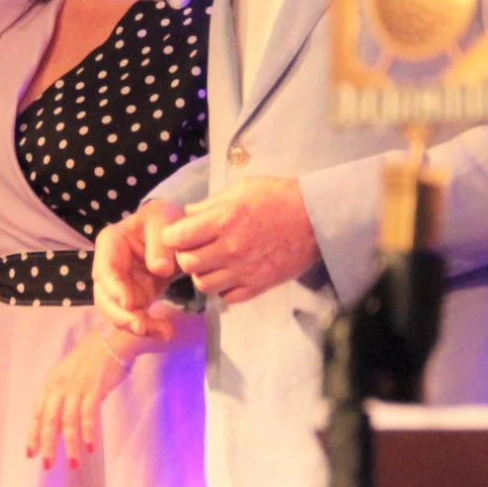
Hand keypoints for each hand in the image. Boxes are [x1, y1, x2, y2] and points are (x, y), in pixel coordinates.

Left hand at [26, 324, 141, 470]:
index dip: (32, 434)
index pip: (37, 412)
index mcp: (52, 382)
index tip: (30, 453)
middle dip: (47, 445)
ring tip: (73, 462)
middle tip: (48, 465)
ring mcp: (77, 386)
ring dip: (70, 444)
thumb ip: (62, 396)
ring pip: (68, 420)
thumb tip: (56, 422)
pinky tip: (90, 445)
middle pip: (49, 419)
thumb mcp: (70, 375)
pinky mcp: (94, 387)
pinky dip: (88, 431)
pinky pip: (88, 414)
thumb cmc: (92, 358)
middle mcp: (61, 385)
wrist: (113, 339)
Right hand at [94, 200, 183, 338]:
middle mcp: (108, 266)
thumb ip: (161, 243)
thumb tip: (160, 269)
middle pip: (104, 296)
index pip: (105, 268)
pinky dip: (148, 328)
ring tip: (163, 332)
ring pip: (116, 312)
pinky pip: (134, 317)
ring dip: (135, 325)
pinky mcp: (132, 298)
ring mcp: (119, 285)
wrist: (173, 232)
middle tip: (141, 326)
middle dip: (121, 315)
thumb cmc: (164, 220)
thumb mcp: (165, 221)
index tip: (129, 303)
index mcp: (110, 243)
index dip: (113, 287)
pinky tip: (165, 332)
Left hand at [161, 177, 317, 303]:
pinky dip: (223, 289)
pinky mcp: (259, 286)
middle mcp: (229, 248)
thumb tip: (188, 213)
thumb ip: (211, 203)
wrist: (316, 217)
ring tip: (211, 263)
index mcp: (222, 220)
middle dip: (185, 255)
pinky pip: (227, 297)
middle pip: (187, 264)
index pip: (177, 238)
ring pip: (203, 285)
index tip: (177, 233)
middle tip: (194, 248)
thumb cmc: (279, 196)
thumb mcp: (242, 189)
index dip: (171, 236)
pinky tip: (229, 275)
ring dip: (202, 274)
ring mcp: (244, 270)